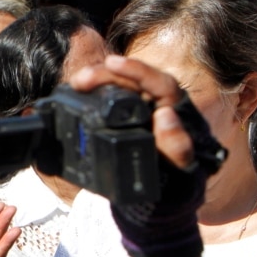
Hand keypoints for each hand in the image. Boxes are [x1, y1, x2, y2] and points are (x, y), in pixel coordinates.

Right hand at [69, 55, 192, 169]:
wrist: (158, 193)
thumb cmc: (176, 181)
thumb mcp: (181, 170)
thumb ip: (177, 146)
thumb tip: (165, 114)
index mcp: (178, 111)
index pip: (161, 83)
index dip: (137, 70)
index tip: (113, 63)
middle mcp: (159, 103)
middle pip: (133, 79)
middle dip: (106, 75)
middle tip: (81, 81)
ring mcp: (140, 108)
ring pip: (119, 85)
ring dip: (97, 81)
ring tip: (76, 84)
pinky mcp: (123, 115)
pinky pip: (109, 97)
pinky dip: (92, 94)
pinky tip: (77, 92)